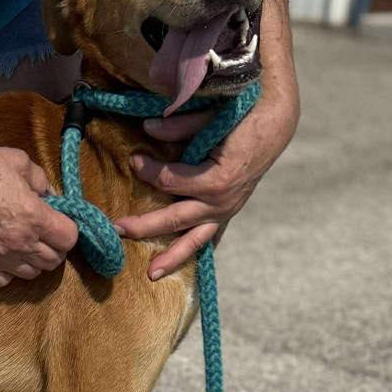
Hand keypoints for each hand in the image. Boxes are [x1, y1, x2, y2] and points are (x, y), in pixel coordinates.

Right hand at [0, 141, 78, 287]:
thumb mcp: (18, 161)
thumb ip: (41, 180)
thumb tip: (49, 195)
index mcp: (34, 217)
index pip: (69, 239)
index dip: (67, 229)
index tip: (59, 221)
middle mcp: (20, 243)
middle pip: (54, 260)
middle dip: (54, 246)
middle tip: (44, 233)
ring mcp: (0, 258)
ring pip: (32, 274)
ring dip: (34, 260)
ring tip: (26, 244)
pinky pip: (6, 280)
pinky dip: (10, 271)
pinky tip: (5, 254)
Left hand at [115, 87, 299, 279]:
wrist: (275, 125)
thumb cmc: (242, 117)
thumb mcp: (212, 118)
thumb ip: (180, 126)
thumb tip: (147, 128)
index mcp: (216, 179)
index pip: (170, 181)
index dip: (148, 171)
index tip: (134, 160)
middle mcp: (220, 202)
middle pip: (174, 219)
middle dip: (144, 226)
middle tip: (116, 229)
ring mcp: (225, 211)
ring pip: (194, 240)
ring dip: (171, 258)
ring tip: (150, 274)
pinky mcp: (227, 213)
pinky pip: (207, 237)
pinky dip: (192, 250)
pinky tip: (177, 264)